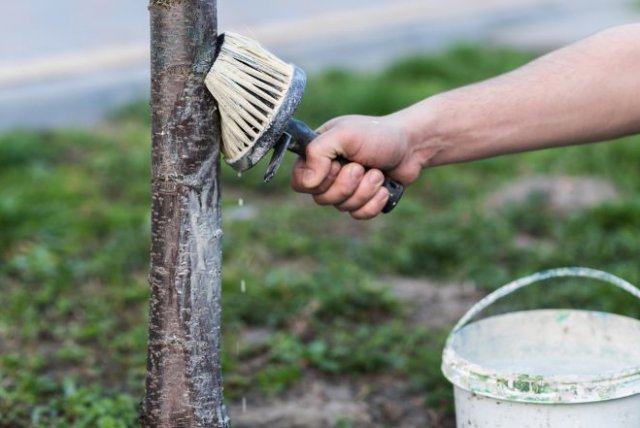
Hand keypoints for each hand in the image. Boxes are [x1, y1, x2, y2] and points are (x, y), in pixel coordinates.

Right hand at [290, 114, 421, 218]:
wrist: (412, 146)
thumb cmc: (377, 135)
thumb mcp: (344, 134)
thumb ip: (318, 152)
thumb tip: (307, 183)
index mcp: (317, 155)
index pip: (300, 182)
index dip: (318, 181)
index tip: (336, 165)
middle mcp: (328, 173)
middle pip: (321, 199)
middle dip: (347, 184)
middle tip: (361, 166)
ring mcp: (345, 189)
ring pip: (342, 207)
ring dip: (364, 190)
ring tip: (377, 172)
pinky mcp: (363, 201)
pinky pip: (359, 214)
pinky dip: (374, 202)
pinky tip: (383, 188)